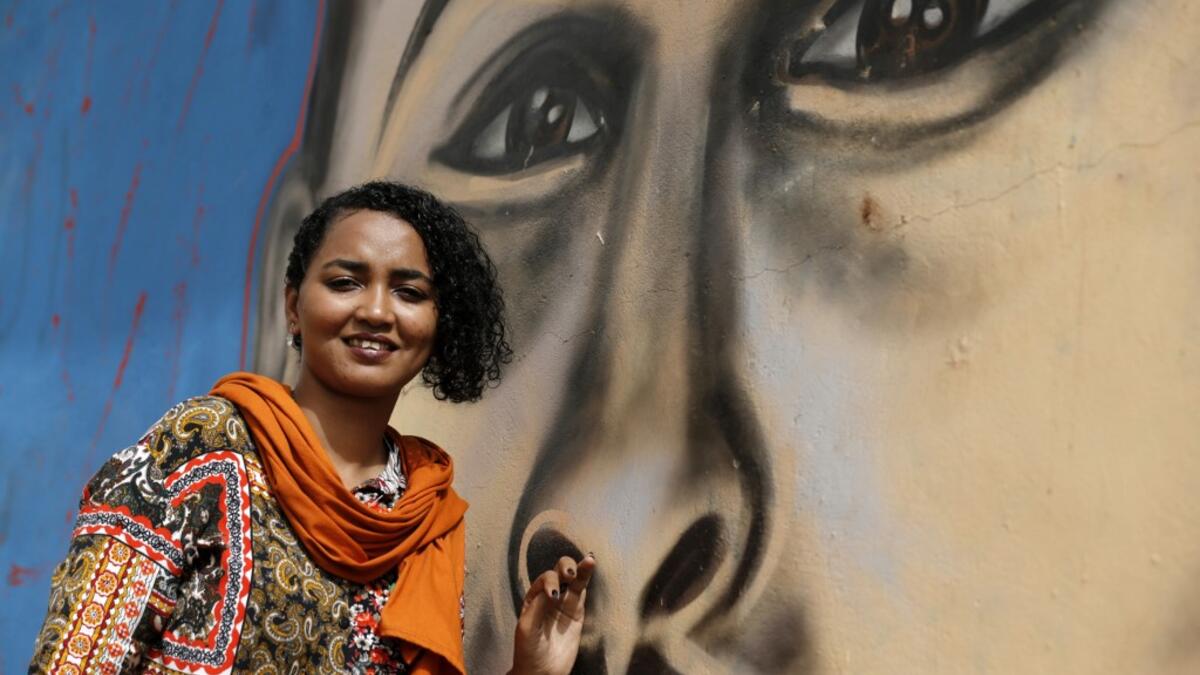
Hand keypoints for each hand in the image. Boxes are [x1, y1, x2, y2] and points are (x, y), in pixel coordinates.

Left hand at [508, 553, 595, 674]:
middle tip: (568, 574)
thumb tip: (554, 587)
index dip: (550, 582)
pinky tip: (590, 564)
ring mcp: (565, 603)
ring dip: (578, 568)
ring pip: (573, 579)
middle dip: (564, 569)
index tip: (552, 596)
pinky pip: (583, 591)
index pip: (544, 579)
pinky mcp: (577, 612)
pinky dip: (587, 577)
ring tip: (588, 561)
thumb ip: (539, 605)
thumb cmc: (528, 650)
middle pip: (558, 572)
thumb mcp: (527, 626)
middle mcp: (549, 595)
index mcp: (533, 597)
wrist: (541, 672)